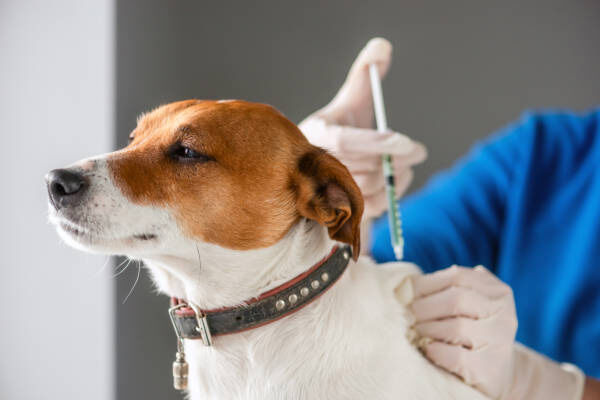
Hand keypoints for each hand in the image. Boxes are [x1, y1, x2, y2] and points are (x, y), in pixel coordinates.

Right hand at [299, 38, 425, 219]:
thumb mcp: (350, 100)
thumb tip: (382, 46)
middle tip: (416, 152)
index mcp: (317, 134)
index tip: (410, 143)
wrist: (324, 168)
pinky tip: (394, 180)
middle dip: (396, 160)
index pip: (347, 141)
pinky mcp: (338, 209)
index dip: (379, 143)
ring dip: (397, 177)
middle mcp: (315, 164)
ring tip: (405, 165)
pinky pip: (371, 207)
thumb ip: (365, 73)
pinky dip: (391, 194)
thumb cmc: (340, 129)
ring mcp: (326, 190)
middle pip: (364, 168)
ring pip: (369, 188)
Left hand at [410, 265, 584, 399]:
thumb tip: (406, 285)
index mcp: (498, 292)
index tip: (405, 291)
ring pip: (456, 327)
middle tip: (409, 314)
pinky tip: (428, 349)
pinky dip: (436, 350)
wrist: (496, 372)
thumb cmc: (472, 331)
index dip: (426, 282)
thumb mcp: (469, 304)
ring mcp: (500, 342)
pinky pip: (456, 356)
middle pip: (456, 299)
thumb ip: (448, 289)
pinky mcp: (490, 369)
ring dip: (427, 329)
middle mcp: (504, 314)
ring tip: (416, 331)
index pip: (458, 276)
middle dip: (425, 306)